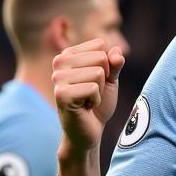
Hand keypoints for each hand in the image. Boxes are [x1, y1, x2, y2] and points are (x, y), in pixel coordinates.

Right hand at [52, 39, 124, 153]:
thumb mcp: (110, 80)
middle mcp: (59, 62)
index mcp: (68, 54)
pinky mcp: (61, 94)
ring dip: (98, 91)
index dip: (106, 65)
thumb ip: (115, 64)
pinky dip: (95, 100)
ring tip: (87, 99)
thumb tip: (117, 51)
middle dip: (103, 78)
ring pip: (98, 73)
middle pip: (100, 58)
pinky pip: (93, 88)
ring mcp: (58, 78)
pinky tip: (85, 106)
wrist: (89, 130)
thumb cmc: (98, 103)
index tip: (95, 80)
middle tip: (92, 92)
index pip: (99, 45)